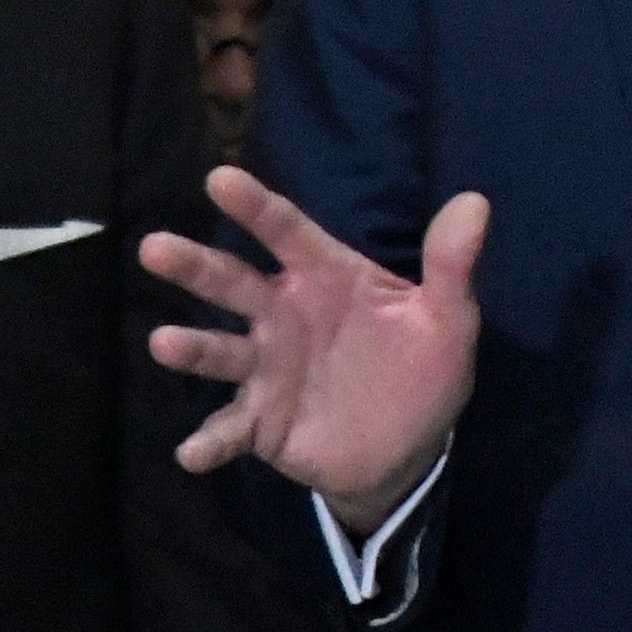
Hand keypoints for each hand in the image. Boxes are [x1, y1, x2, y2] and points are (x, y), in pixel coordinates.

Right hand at [141, 168, 484, 530]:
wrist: (411, 449)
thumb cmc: (423, 368)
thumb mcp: (447, 319)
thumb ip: (451, 265)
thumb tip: (476, 202)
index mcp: (326, 277)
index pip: (287, 232)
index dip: (256, 206)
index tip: (221, 178)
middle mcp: (285, 315)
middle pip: (233, 283)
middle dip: (194, 265)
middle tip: (155, 248)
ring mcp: (269, 369)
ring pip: (221, 351)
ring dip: (191, 347)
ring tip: (165, 343)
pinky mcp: (263, 423)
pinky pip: (231, 430)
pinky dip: (210, 441)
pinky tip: (192, 453)